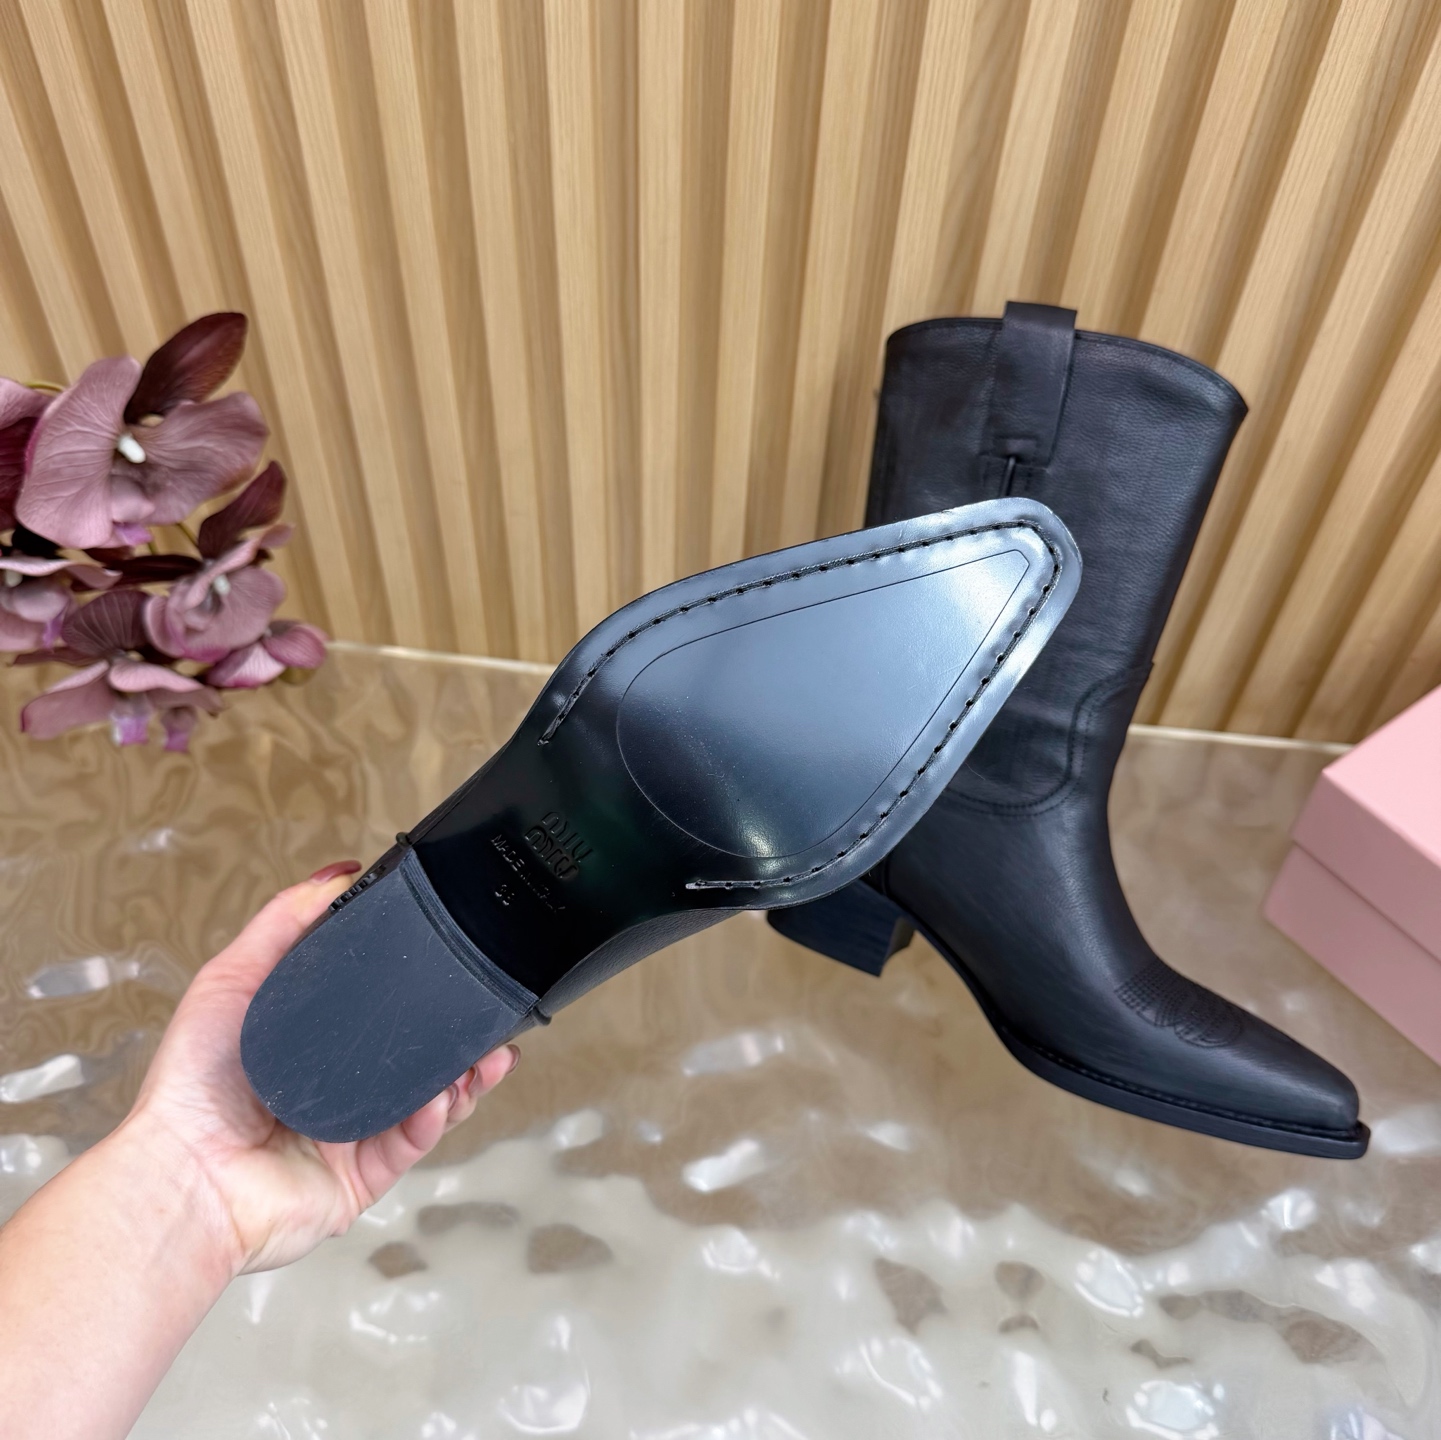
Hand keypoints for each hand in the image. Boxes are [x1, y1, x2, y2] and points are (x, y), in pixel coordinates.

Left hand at [120, 862, 520, 1275]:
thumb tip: (336, 876)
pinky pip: (415, 1139)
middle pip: (415, 1055)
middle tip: (490, 1013)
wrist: (187, 1177)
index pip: (376, 1010)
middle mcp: (334, 1089)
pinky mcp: (364, 1174)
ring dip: (465, 1075)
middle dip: (459, 1036)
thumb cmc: (190, 1088)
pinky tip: (445, 1092)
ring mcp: (353, 1133)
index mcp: (306, 1046)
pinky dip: (438, 1114)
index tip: (450, 959)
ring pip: (430, 1099)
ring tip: (488, 1053)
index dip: (417, 988)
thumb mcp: (231, 980)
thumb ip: (283, 924)